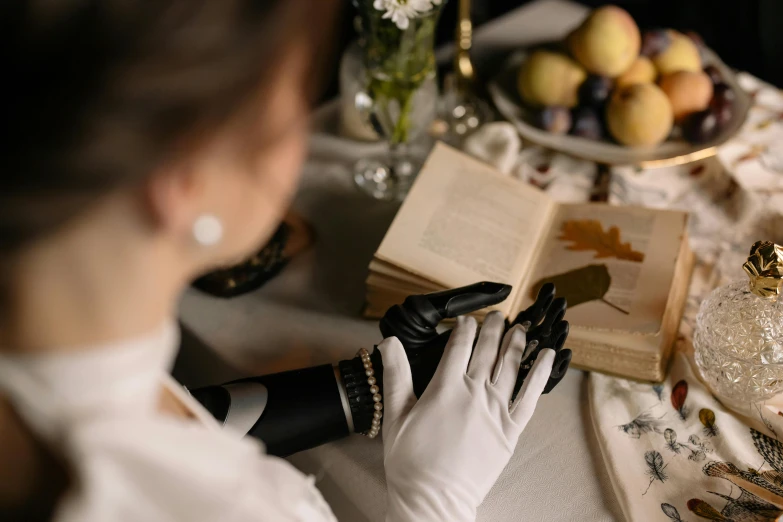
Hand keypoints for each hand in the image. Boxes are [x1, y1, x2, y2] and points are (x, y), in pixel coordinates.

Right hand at [378, 311, 554, 521]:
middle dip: (492, 328)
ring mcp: (495, 411)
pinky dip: (540, 373)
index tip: (467, 318)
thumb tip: (388, 342)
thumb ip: (395, 375)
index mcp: (445, 388)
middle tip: (497, 314)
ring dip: (516, 343)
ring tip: (520, 327)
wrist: (435, 501)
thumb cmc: (411, 463)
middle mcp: (474, 393)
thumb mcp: (395, 415)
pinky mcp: (510, 431)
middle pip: (486, 351)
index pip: (458, 347)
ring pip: (510, 366)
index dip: (464, 328)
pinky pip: (531, 396)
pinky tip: (547, 356)